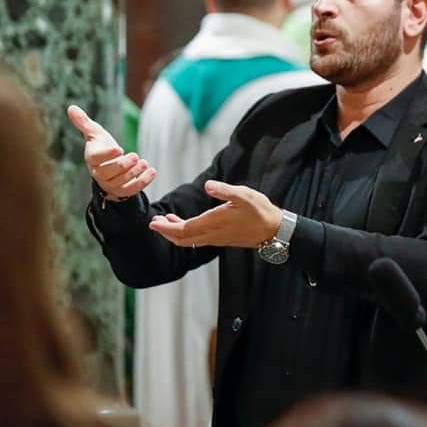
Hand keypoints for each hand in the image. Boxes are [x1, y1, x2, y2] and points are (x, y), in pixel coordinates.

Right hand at [67, 105, 155, 198]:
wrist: (109, 166)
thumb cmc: (101, 147)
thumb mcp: (95, 133)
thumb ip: (84, 122)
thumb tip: (71, 107)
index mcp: (92, 159)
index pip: (96, 159)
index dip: (107, 155)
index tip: (119, 149)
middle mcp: (98, 173)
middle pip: (108, 173)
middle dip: (123, 165)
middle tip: (135, 156)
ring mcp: (110, 184)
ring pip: (120, 183)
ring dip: (134, 173)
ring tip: (144, 163)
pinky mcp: (121, 191)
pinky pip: (130, 191)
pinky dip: (143, 182)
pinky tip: (152, 172)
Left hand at [148, 181, 281, 247]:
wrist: (274, 230)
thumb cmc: (260, 211)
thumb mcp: (244, 195)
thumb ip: (225, 190)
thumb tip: (208, 186)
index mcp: (214, 223)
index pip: (183, 230)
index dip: (166, 228)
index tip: (152, 222)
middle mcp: (212, 234)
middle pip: (182, 239)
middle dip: (166, 232)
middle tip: (154, 222)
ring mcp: (217, 238)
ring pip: (189, 240)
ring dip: (175, 232)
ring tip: (165, 221)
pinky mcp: (221, 238)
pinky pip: (198, 239)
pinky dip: (186, 232)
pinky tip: (185, 223)